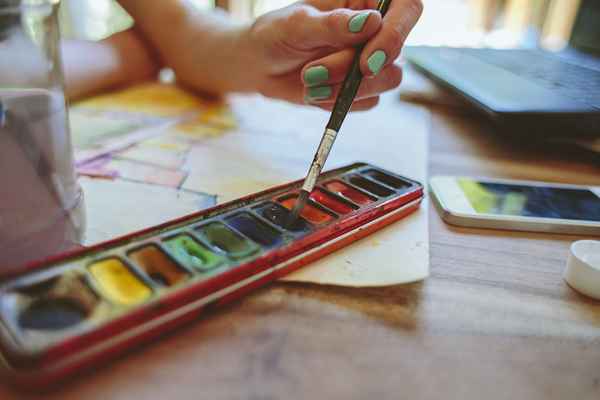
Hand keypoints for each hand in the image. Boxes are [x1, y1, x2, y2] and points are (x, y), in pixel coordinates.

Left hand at [241, 0, 422, 109]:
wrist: (261, 65)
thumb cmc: (277, 34)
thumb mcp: (297, 24)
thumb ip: (333, 25)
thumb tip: (371, 23)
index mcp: (366, 1)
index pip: (406, 8)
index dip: (396, 34)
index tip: (368, 61)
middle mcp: (376, 30)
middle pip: (395, 54)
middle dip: (352, 70)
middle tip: (313, 73)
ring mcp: (372, 60)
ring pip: (386, 81)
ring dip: (345, 89)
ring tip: (308, 82)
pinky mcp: (364, 88)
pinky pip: (367, 102)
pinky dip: (338, 102)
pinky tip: (314, 92)